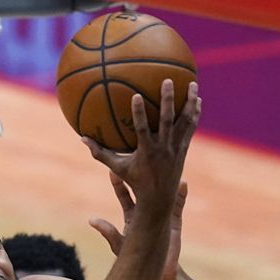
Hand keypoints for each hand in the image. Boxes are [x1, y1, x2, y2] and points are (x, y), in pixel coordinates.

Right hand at [84, 79, 199, 218]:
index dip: (139, 113)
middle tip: (167, 81)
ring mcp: (175, 147)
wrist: (160, 198)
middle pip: (167, 120)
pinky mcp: (184, 148)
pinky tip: (197, 100)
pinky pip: (190, 127)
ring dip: (188, 102)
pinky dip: (194, 113)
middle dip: (167, 100)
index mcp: (146, 151)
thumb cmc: (135, 181)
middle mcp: (163, 147)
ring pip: (184, 121)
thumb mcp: (117, 168)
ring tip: (192, 84)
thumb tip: (82, 138)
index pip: (142, 129)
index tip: (136, 95)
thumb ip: (100, 153)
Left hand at [90, 174, 187, 279]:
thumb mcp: (121, 245)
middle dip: (140, 173)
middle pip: (142, 188)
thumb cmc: (137, 262)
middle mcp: (147, 213)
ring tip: (161, 164)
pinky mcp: (174, 223)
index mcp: (132, 217)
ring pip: (161, 193)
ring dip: (162, 180)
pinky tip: (182, 183)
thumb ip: (108, 233)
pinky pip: (177, 206)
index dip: (118, 183)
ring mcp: (161, 216)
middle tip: (136, 156)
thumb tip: (92, 220)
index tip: (112, 168)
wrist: (158, 273)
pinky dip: (180, 194)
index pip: (124, 196)